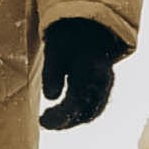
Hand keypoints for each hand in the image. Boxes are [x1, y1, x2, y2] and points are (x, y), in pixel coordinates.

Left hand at [39, 17, 124, 132]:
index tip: (42, 121)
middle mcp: (103, 80)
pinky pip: (94, 106)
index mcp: (92, 70)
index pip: (77, 102)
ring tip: (51, 122)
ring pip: (92, 112)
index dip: (60, 116)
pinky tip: (62, 115)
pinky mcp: (103, 86)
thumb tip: (50, 97)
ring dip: (72, 121)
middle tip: (44, 123)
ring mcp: (105, 84)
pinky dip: (78, 114)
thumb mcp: (55, 50)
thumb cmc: (68, 37)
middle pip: (87, 112)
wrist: (88, 25)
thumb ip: (52, 73)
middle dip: (65, 122)